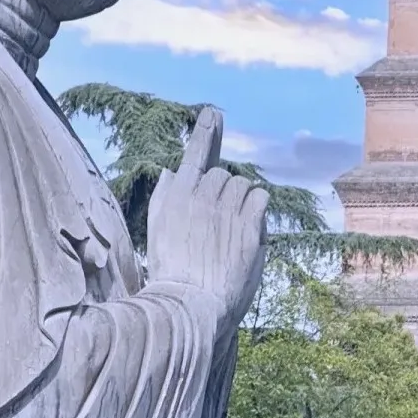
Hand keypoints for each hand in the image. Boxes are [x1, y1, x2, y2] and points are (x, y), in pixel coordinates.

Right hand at [146, 107, 268, 331]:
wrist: (190, 305)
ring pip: (244, 187)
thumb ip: (165, 198)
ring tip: (231, 235)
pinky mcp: (248, 223)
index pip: (195, 155)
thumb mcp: (157, 232)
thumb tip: (171, 170)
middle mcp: (200, 195)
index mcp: (176, 196)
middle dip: (225, 194)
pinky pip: (260, 199)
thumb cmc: (171, 274)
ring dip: (242, 204)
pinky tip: (247, 233)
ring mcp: (226, 207)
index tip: (214, 112)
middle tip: (219, 227)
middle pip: (223, 175)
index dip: (205, 132)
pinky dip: (258, 211)